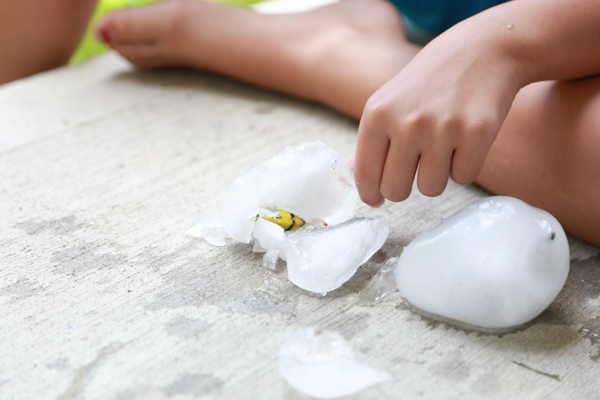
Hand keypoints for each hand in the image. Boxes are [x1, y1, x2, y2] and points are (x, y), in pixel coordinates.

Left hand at [354, 21, 524, 205]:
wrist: (483, 49)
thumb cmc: (430, 82)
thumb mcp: (390, 102)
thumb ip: (371, 141)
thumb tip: (353, 176)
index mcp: (377, 114)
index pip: (365, 175)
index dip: (371, 194)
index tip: (377, 199)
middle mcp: (406, 122)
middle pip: (396, 190)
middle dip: (405, 187)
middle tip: (415, 169)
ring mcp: (442, 128)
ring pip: (431, 189)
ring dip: (438, 175)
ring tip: (443, 146)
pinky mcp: (476, 133)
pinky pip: (464, 177)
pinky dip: (466, 166)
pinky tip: (466, 140)